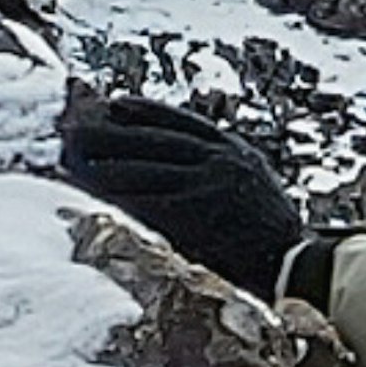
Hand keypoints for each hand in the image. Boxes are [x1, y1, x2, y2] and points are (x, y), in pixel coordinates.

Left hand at [60, 93, 306, 298]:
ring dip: (104, 164)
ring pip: (143, 168)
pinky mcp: (194, 213)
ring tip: (73, 160)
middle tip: (77, 130)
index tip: (113, 105)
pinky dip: (116, 194)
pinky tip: (92, 193)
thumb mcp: (253, 184)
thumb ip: (220, 168)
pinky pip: (145, 200)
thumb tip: (176, 164)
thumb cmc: (270, 233)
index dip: (143, 110)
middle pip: (154, 140)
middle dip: (112, 133)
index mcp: (234, 148)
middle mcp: (220, 159)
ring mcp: (207, 184)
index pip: (180, 120)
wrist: (292, 261)